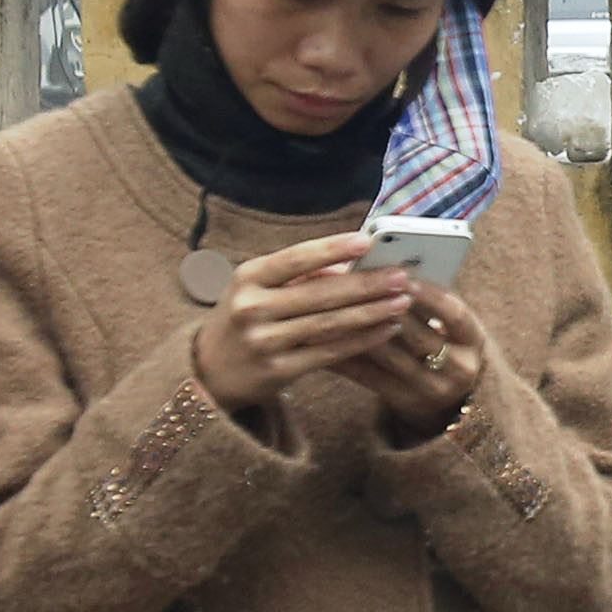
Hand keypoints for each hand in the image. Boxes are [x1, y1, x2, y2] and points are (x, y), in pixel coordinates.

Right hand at [191, 233, 413, 413]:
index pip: (295, 258)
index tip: (367, 240)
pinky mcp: (278, 371)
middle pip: (320, 293)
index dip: (332, 248)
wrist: (208, 370)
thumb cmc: (244, 317)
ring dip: (371, 312)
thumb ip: (299, 275)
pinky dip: (361, 340)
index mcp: (248, 277)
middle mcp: (253, 308)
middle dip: (367, 283)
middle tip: (402, 275)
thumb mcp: (257, 288)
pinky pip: (329, 353)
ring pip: (329, 324)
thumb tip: (351, 264)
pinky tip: (385, 330)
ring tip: (402, 301)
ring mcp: (265, 342)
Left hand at [331, 282, 488, 437]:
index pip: (454, 314)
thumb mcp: (449, 324)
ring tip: (332, 307)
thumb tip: (386, 268)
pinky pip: (369, 377)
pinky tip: (322, 338)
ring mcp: (431, 389)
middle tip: (356, 285)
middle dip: (386, 308)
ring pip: (390, 357)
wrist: (450, 400)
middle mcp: (458, 367)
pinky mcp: (403, 402)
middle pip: (419, 336)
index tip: (404, 276)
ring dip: (360, 329)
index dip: (429, 295)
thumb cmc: (443, 343)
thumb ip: (427, 300)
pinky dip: (345, 355)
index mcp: (472, 339)